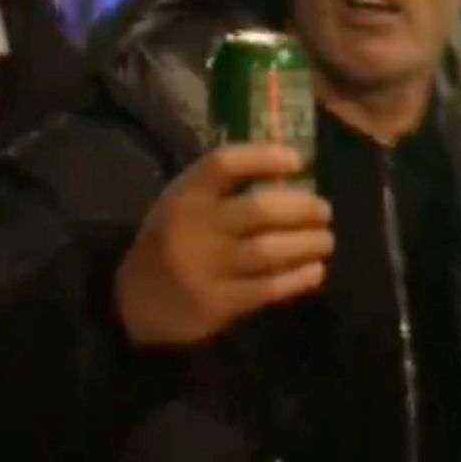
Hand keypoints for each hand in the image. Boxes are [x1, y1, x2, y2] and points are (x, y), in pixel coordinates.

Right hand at [114, 144, 333, 347]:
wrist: (135, 302)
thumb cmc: (175, 240)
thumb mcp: (186, 203)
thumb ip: (226, 188)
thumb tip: (293, 171)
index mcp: (186, 195)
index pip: (225, 163)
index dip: (265, 157)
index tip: (298, 160)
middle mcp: (194, 227)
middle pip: (259, 210)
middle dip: (303, 208)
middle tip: (324, 211)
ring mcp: (205, 268)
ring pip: (268, 251)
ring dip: (307, 244)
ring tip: (326, 240)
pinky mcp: (216, 304)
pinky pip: (267, 288)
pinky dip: (298, 278)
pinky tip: (315, 270)